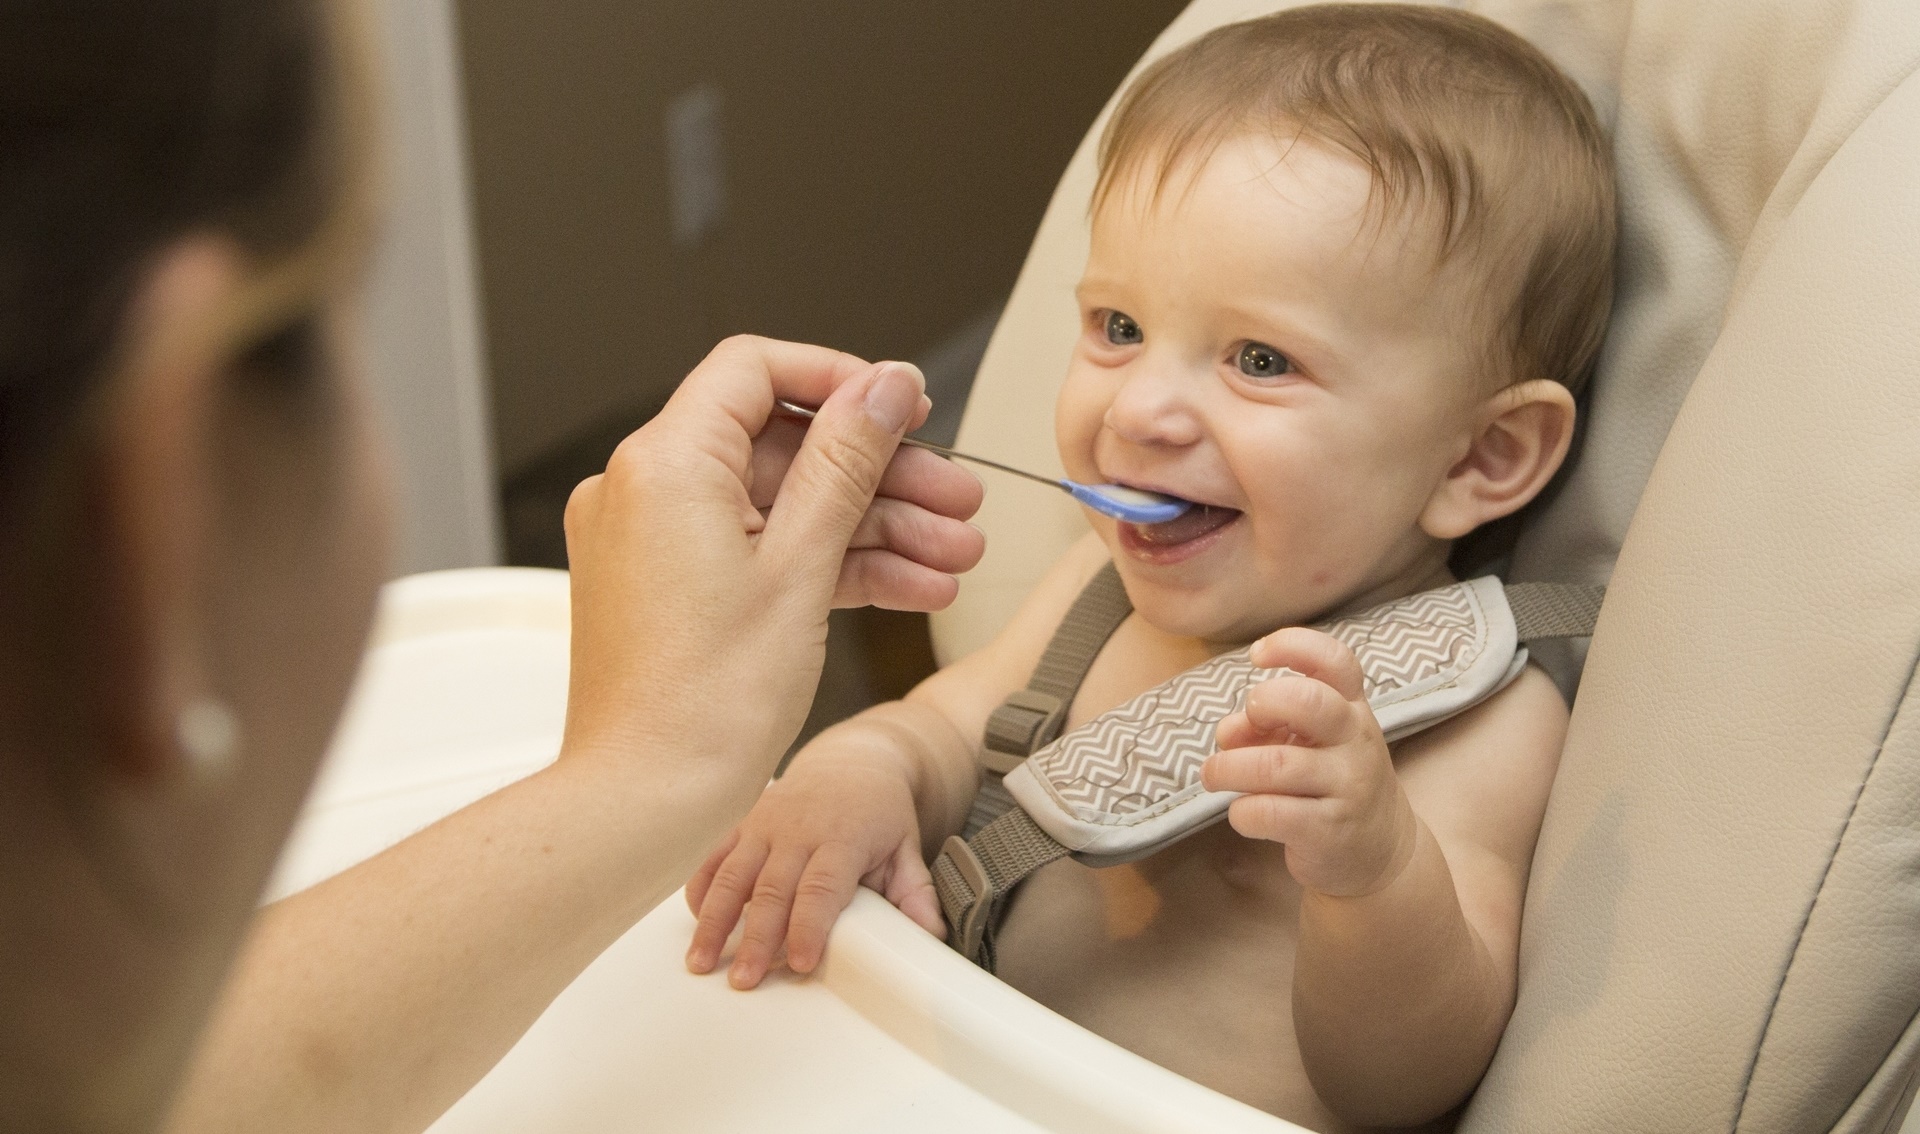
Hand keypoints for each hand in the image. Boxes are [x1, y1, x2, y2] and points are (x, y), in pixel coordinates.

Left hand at [560, 336, 983, 791]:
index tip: (905, 408)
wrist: (646, 800)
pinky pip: (761, 552)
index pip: (756, 372)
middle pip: (784, 447)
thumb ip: (847, 463)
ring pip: (784, 507)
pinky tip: (908, 587)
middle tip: (957, 497)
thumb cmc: (703, 703)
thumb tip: (885, 389)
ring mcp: (656, 542)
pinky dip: (829, 565)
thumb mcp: (802, 566)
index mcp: (665, 464)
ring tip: (953, 556)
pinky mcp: (672, 588)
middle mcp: (646, 491)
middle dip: (882, 475)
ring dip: (874, 528)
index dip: (841, 382)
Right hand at [683, 745, 944, 988]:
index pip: (821, 887)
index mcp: (842, 836)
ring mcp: (764, 824)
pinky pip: (715, 858)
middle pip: (771, 889)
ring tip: (701, 963)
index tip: (799, 963)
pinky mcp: (743, 823)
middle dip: (755, 937)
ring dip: (714, 921)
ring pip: (733, 875)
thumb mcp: (907, 847)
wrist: (852, 759)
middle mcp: (797, 829)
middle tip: (744, 980)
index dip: (808, 926)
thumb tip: (931, 938)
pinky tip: (696, 923)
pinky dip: (701, 889)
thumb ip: (916, 893)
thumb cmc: (880, 812)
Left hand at [1202, 628, 1416, 898]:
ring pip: (1275, 765)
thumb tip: (1229, 732)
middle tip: (1241, 726)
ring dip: (1228, 768)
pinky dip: (1242, 811)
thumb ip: (1268, 723)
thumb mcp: (1309, 742)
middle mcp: (1356, 741)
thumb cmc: (1329, 781)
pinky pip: (1269, 813)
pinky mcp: (1329, 831)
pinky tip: (1243, 812)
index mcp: (1352, 708)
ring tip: (1214, 775)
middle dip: (1261, 704)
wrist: (1379, 850)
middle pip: (1309, 703)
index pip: (1336, 661)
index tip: (1256, 655)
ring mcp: (1347, 786)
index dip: (1293, 646)